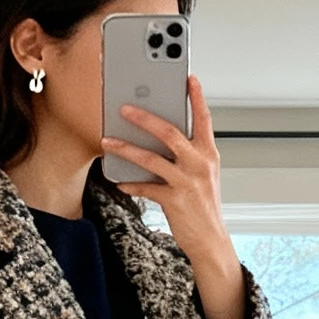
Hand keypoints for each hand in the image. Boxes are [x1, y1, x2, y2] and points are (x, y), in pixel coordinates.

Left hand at [103, 74, 244, 318]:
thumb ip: (188, 155)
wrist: (210, 241)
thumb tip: (161, 137)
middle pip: (170, 131)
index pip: (204, 119)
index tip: (188, 78)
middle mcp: (200, 164)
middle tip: (124, 107)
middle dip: (144, 117)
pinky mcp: (174, 200)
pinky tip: (119, 181)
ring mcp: (187, 181)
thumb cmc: (204, 206)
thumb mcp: (203, 176)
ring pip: (151, 157)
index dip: (196, 97)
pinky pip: (145, 187)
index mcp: (209, 154)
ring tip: (108, 141)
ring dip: (126, 147)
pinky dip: (130, 183)